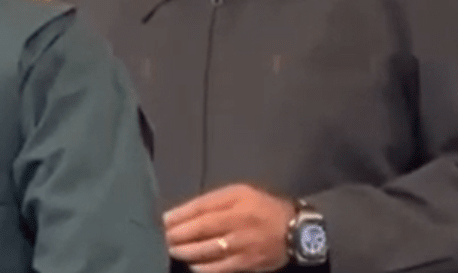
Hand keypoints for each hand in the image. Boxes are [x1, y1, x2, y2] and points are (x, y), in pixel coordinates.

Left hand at [163, 184, 295, 272]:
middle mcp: (239, 220)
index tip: (163, 219)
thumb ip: (213, 201)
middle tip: (162, 237)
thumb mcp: (240, 193)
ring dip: (187, 251)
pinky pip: (221, 267)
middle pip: (202, 228)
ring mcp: (244, 243)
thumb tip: (184, 213)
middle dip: (179, 234)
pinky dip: (204, 267)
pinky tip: (192, 265)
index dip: (180, 214)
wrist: (295, 229)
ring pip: (209, 249)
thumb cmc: (261, 207)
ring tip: (172, 249)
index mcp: (236, 199)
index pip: (202, 207)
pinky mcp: (248, 263)